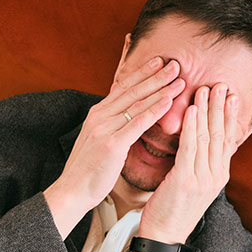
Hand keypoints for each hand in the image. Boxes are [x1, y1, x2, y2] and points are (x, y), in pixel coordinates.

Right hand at [51, 57, 185, 213]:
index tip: (159, 61)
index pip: (122, 87)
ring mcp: (104, 129)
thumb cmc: (88, 170)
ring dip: (160, 89)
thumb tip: (126, 116)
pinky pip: (137, 123)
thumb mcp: (97, 140)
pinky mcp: (111, 144)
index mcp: (97, 114)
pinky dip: (154, 110)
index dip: (142, 73)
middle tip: (175, 63)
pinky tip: (168, 102)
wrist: (72, 190)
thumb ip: (111, 125)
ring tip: (179, 79)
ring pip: (137, 103)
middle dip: (155, 75)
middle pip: (132, 90)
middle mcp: (99, 116)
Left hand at [139, 83, 238, 242]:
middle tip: (222, 83)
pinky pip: (190, 148)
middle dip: (222, 107)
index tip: (231, 94)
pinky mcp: (187, 181)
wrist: (164, 236)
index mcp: (220, 175)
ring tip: (206, 89)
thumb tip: (206, 144)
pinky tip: (191, 110)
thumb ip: (202, 163)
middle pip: (222, 134)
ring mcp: (203, 178)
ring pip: (208, 137)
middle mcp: (216, 175)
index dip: (230, 115)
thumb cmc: (173, 208)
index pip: (229, 139)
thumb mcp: (194, 184)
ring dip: (207, 110)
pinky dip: (192, 127)